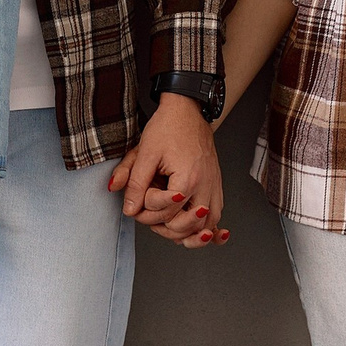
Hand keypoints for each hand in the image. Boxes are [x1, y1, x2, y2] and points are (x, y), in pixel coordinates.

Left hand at [107, 94, 228, 247]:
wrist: (187, 110)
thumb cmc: (168, 127)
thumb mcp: (145, 153)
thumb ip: (134, 183)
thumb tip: (129, 209)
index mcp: (188, 179)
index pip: (165, 212)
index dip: (146, 207)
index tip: (141, 193)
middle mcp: (205, 186)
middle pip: (186, 225)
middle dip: (162, 225)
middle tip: (147, 212)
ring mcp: (213, 186)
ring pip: (206, 226)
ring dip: (188, 234)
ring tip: (170, 232)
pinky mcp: (215, 185)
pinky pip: (217, 215)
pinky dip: (211, 228)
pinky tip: (210, 236)